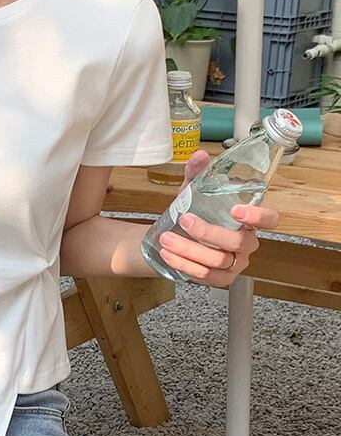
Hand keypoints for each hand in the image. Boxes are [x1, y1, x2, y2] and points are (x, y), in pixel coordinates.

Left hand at [158, 149, 279, 286]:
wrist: (171, 238)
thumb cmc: (190, 214)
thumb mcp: (191, 192)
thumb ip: (197, 174)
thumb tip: (200, 156)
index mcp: (247, 221)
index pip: (269, 220)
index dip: (258, 216)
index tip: (237, 209)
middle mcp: (246, 244)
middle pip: (237, 242)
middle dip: (208, 232)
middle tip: (184, 220)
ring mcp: (235, 264)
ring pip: (218, 260)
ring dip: (189, 250)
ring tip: (166, 239)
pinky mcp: (220, 279)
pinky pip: (206, 276)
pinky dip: (185, 265)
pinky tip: (169, 255)